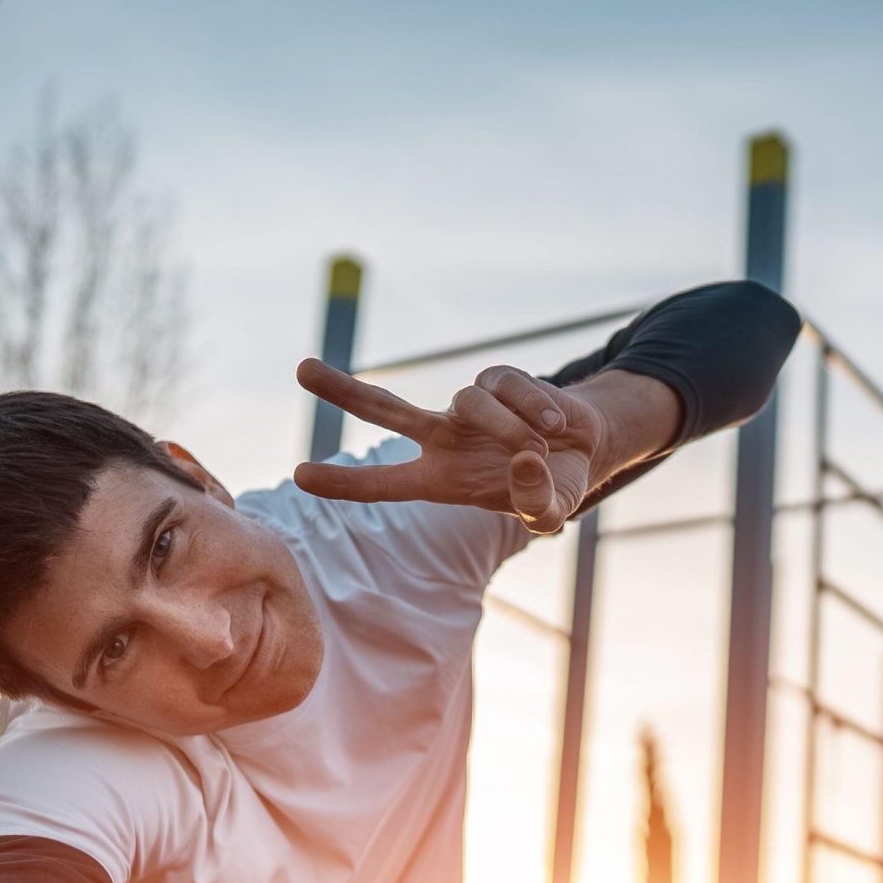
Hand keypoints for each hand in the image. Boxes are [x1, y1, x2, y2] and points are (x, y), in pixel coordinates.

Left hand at [292, 360, 610, 535]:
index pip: (383, 483)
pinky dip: (534, 407)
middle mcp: (443, 438)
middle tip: (300, 370)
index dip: (343, 482)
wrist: (583, 450)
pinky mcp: (499, 379)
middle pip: (384, 409)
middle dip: (343, 390)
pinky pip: (508, 386)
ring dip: (510, 428)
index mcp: (440, 479)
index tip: (299, 476)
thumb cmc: (551, 487)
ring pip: (471, 403)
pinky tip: (554, 425)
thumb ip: (538, 504)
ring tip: (539, 448)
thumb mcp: (548, 512)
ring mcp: (468, 407)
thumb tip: (524, 460)